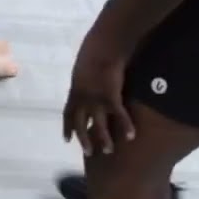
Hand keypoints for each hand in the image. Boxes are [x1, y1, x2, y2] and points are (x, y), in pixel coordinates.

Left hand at [63, 33, 133, 156]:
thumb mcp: (82, 67)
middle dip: (84, 139)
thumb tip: (86, 81)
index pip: (67, 113)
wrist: (103, 45)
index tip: (66, 140)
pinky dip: (125, 126)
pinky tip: (131, 136)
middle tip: (88, 153)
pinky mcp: (111, 96)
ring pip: (99, 124)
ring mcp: (96, 99)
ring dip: (103, 139)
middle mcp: (82, 98)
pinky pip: (119, 116)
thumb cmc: (93, 51)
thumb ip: (83, 78)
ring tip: (108, 151)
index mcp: (74, 91)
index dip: (67, 127)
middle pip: (81, 124)